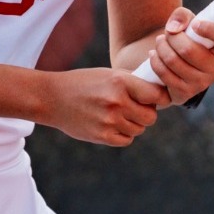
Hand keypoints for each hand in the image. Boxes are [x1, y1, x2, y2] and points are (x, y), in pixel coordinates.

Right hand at [45, 68, 169, 146]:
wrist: (52, 98)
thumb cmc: (84, 83)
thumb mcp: (108, 74)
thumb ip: (133, 83)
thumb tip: (160, 93)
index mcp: (120, 81)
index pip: (156, 95)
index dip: (161, 98)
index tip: (159, 99)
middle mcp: (117, 101)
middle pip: (151, 117)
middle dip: (147, 113)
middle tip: (136, 107)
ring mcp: (109, 121)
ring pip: (139, 129)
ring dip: (133, 124)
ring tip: (118, 114)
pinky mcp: (102, 136)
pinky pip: (126, 139)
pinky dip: (123, 134)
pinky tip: (111, 124)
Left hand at [146, 7, 213, 105]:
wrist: (180, 63)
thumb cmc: (190, 38)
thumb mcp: (190, 22)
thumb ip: (183, 16)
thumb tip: (173, 29)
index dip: (211, 30)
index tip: (196, 24)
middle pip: (188, 50)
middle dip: (172, 37)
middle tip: (168, 32)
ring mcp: (201, 84)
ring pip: (173, 61)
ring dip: (161, 47)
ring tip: (160, 41)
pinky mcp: (184, 93)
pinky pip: (164, 75)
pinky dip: (155, 61)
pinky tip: (154, 54)